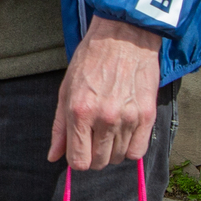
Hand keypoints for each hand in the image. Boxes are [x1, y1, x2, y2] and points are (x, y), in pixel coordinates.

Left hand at [48, 16, 161, 170]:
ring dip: (112, 150)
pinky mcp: (147, 116)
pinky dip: (130, 148)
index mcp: (79, 111)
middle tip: (93, 138)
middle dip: (93, 155)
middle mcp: (104, 118)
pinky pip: (138, 151)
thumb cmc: (90, 60)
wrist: (122, 37)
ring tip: (109, 128)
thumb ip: (60, 127)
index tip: (79, 150)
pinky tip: (124, 133)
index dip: (76, 159)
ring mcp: (128, 118)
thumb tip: (53, 156)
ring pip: (118, 158)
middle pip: (99, 162)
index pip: (79, 160)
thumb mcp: (65, 89)